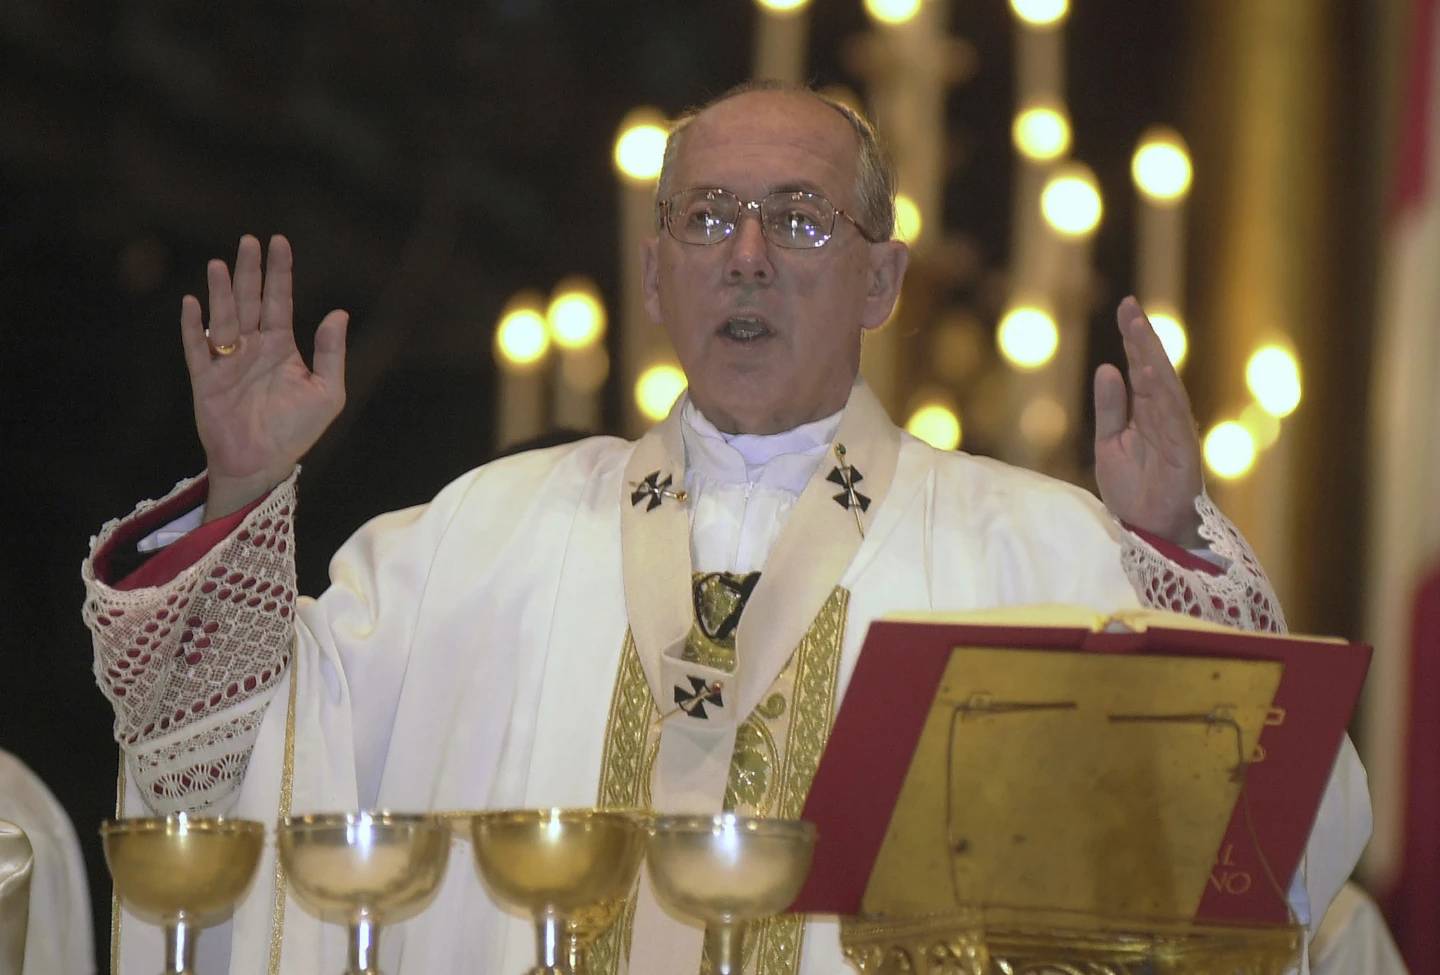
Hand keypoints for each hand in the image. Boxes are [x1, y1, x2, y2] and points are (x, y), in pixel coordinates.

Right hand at [181, 234, 348, 520]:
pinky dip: (193, 327)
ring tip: (219, 264)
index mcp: (281, 346)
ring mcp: (227, 361)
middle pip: (250, 300)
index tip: (279, 243)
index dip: (280, 272)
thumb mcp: (326, 391)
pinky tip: (192, 304)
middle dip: (249, 271)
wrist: (263, 464)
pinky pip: (196, 348)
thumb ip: (331, 353)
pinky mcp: (205, 379)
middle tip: (248, 240)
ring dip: (220, 292)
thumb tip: (338, 313)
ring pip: (223, 317)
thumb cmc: (296, 431)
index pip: (280, 300)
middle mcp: (252, 347)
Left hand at [1092, 297, 1203, 546]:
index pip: (1141, 368)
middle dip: (1143, 338)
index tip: (1126, 306)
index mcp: (1147, 412)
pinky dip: (1164, 396)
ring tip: (1138, 331)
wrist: (1146, 530)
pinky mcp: (1182, 454)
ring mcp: (1175, 434)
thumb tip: (1107, 368)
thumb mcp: (1109, 443)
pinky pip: (1173, 420)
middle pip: (1155, 371)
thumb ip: (1110, 408)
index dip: (1135, 338)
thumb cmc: (1132, 488)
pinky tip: (1152, 374)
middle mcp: (1164, 417)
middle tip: (1130, 307)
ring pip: (1165, 389)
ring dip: (1152, 360)